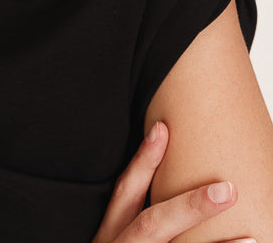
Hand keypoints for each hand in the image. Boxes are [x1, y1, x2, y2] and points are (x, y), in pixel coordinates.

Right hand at [92, 121, 254, 242]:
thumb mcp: (108, 241)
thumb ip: (128, 221)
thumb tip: (164, 196)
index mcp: (108, 237)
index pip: (125, 192)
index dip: (143, 161)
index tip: (162, 129)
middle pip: (153, 224)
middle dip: (190, 206)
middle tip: (227, 190)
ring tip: (254, 239)